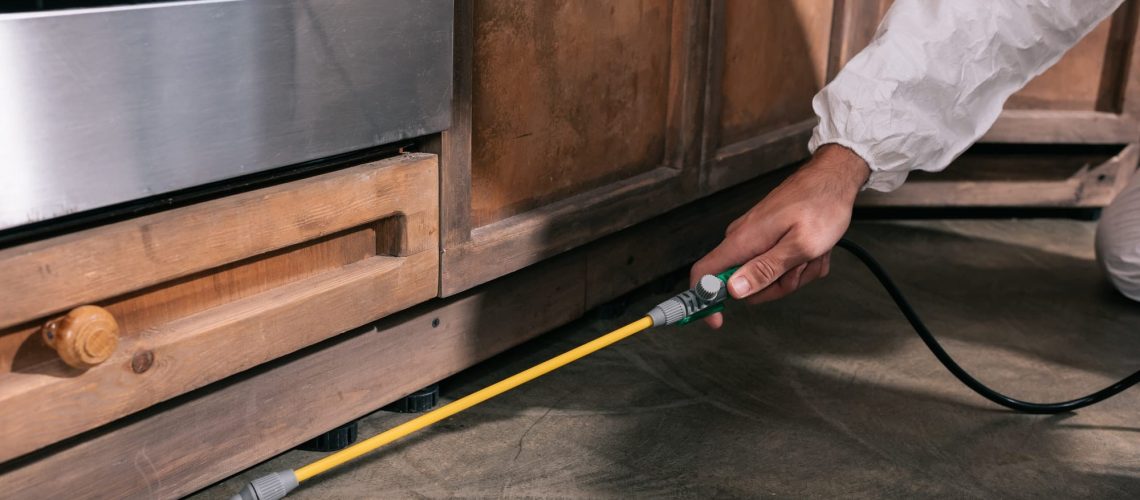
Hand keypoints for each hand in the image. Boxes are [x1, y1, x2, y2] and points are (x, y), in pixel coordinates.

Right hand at [690, 144, 869, 327]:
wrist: (834, 181)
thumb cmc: (821, 207)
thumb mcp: (799, 246)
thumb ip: (765, 270)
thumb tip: (734, 290)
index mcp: (743, 241)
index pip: (703, 274)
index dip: (704, 302)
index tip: (717, 321)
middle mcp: (743, 240)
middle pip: (743, 285)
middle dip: (775, 286)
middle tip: (798, 268)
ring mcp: (756, 239)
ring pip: (767, 277)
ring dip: (795, 272)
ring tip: (812, 252)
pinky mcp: (769, 238)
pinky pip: (779, 265)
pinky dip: (800, 262)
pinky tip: (814, 248)